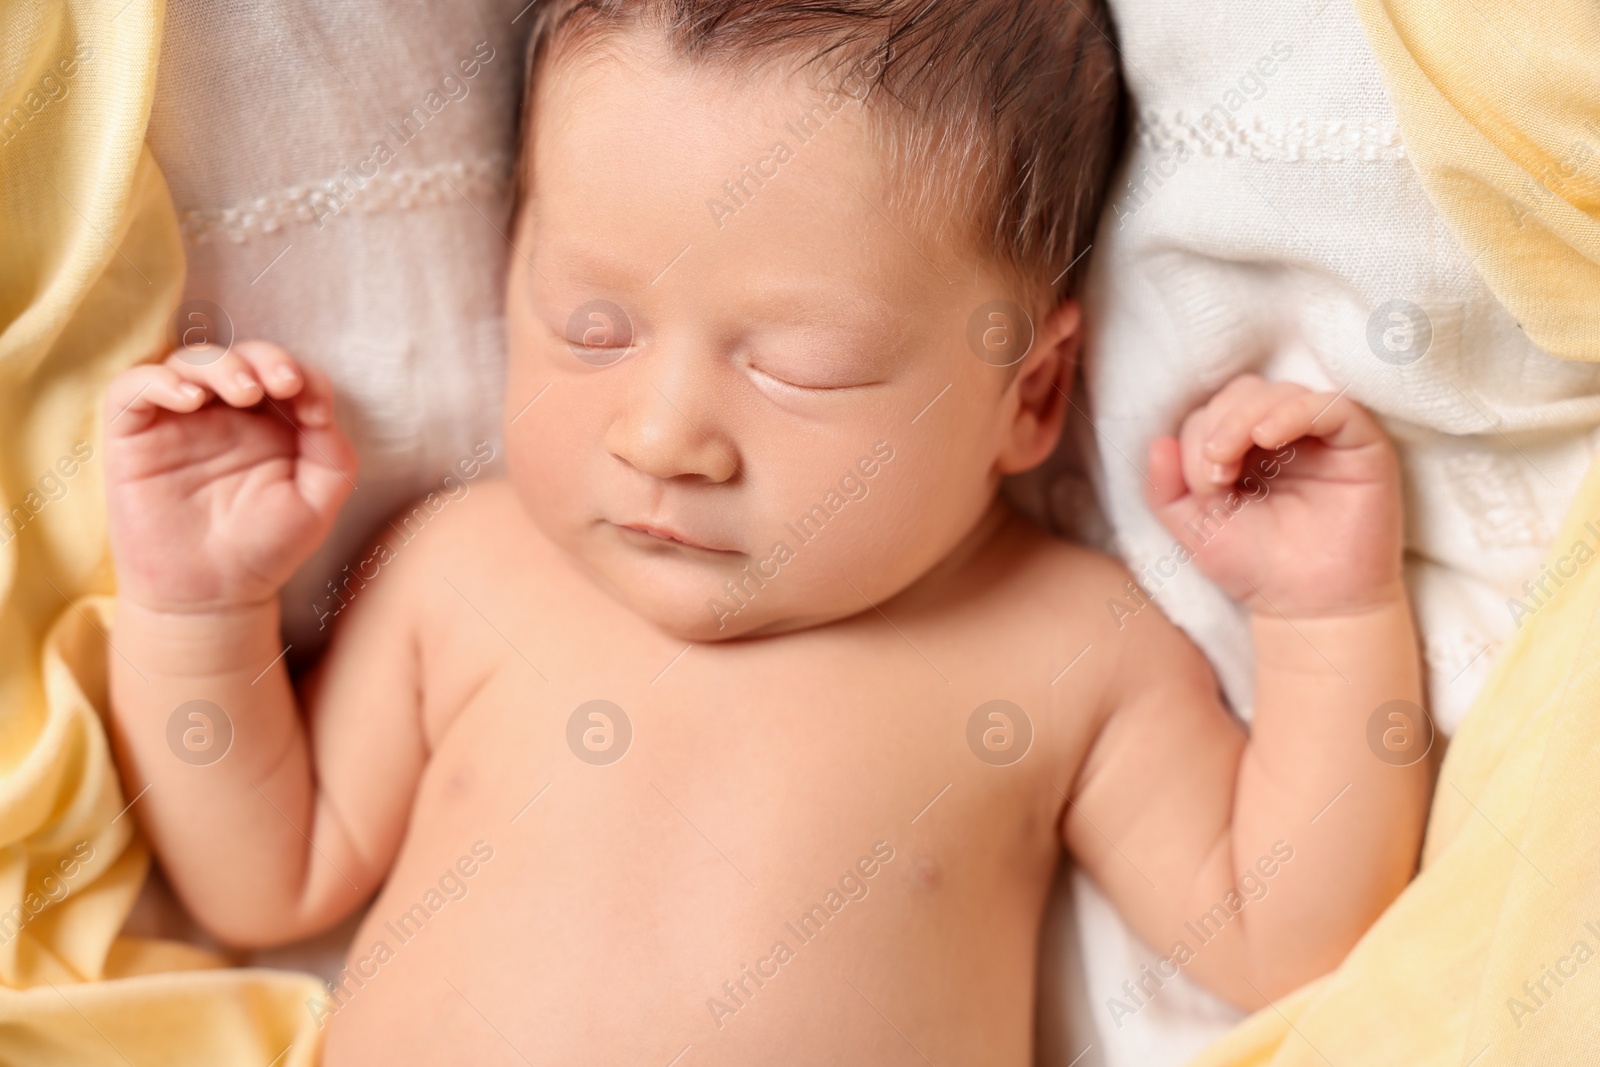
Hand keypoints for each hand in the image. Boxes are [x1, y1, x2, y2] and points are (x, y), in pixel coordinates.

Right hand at [104, 341, 356, 612]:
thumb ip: (331, 454)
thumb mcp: (316, 502)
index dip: (303, 377)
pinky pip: (134, 388)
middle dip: (264, 359)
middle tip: (281, 383)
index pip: (286, 376)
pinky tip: (189, 398)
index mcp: (271, 423)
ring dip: (219, 365)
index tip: (315, 409)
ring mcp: (178, 420)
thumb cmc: (265, 548)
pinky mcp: (134, 434)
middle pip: (241, 357)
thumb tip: (317, 406)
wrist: (211, 597)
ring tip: (243, 391)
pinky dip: (159, 381)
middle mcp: (225, 414)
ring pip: (190, 362)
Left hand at [1144, 375, 1402, 618]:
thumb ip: (1164, 489)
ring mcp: (1322, 437)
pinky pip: (1331, 405)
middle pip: (1243, 393)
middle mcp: (1283, 436)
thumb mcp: (1193, 528)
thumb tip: (1156, 441)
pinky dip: (1294, 412)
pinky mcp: (1360, 442)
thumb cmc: (1255, 567)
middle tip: (1215, 475)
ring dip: (1244, 418)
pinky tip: (1266, 437)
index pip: (1212, 414)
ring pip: (1280, 393)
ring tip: (1230, 462)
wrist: (1309, 607)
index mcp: (1243, 449)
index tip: (1202, 487)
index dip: (1196, 440)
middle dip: (1217, 425)